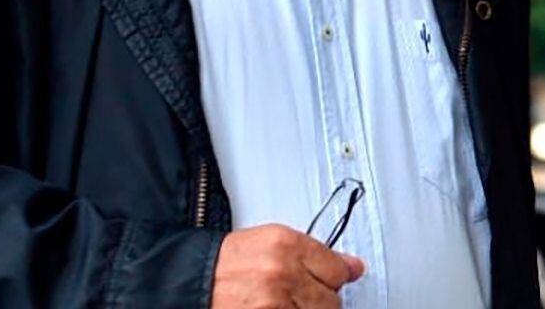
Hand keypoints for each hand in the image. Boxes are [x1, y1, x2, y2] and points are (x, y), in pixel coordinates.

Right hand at [211, 223, 365, 308]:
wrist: (192, 282)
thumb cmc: (226, 263)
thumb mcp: (269, 242)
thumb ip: (313, 253)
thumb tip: (352, 266)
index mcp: (285, 245)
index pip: (338, 269)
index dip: (335, 276)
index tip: (334, 279)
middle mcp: (282, 274)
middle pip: (332, 300)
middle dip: (322, 299)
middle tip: (302, 295)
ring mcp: (275, 304)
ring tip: (286, 302)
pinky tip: (278, 308)